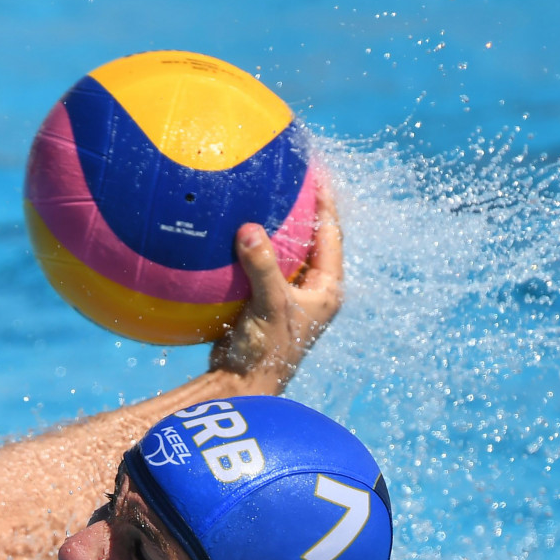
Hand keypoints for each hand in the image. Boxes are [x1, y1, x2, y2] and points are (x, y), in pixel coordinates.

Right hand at [209, 176, 343, 390]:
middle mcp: (311, 292)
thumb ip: (263, 265)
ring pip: (283, 254)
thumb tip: (250, 228)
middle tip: (287, 178)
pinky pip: (257, 268)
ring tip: (259, 199)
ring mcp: (286, 298)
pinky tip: (228, 234)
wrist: (242, 385)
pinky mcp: (261, 305)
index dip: (325, 202)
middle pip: (309, 240)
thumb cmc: (266, 351)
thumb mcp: (270, 304)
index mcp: (327, 289)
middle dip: (300, 210)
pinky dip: (247, 251)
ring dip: (272, 231)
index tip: (316, 173)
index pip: (331, 234)